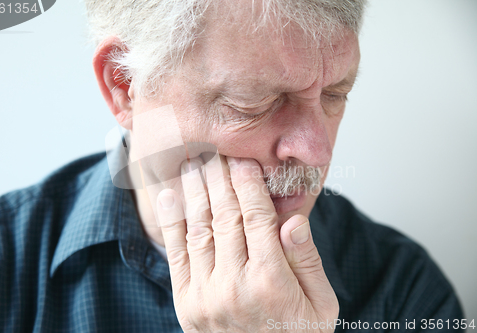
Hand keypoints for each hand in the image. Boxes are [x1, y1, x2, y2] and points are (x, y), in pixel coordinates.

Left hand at [157, 154, 338, 331]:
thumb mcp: (320, 304)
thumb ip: (306, 260)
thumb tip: (292, 219)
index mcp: (271, 281)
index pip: (256, 217)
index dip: (248, 184)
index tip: (242, 160)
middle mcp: (234, 285)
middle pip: (224, 216)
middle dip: (219, 178)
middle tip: (214, 150)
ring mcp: (205, 295)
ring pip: (198, 228)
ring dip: (194, 191)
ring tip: (192, 163)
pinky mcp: (186, 302)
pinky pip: (176, 254)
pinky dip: (171, 222)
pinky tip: (169, 195)